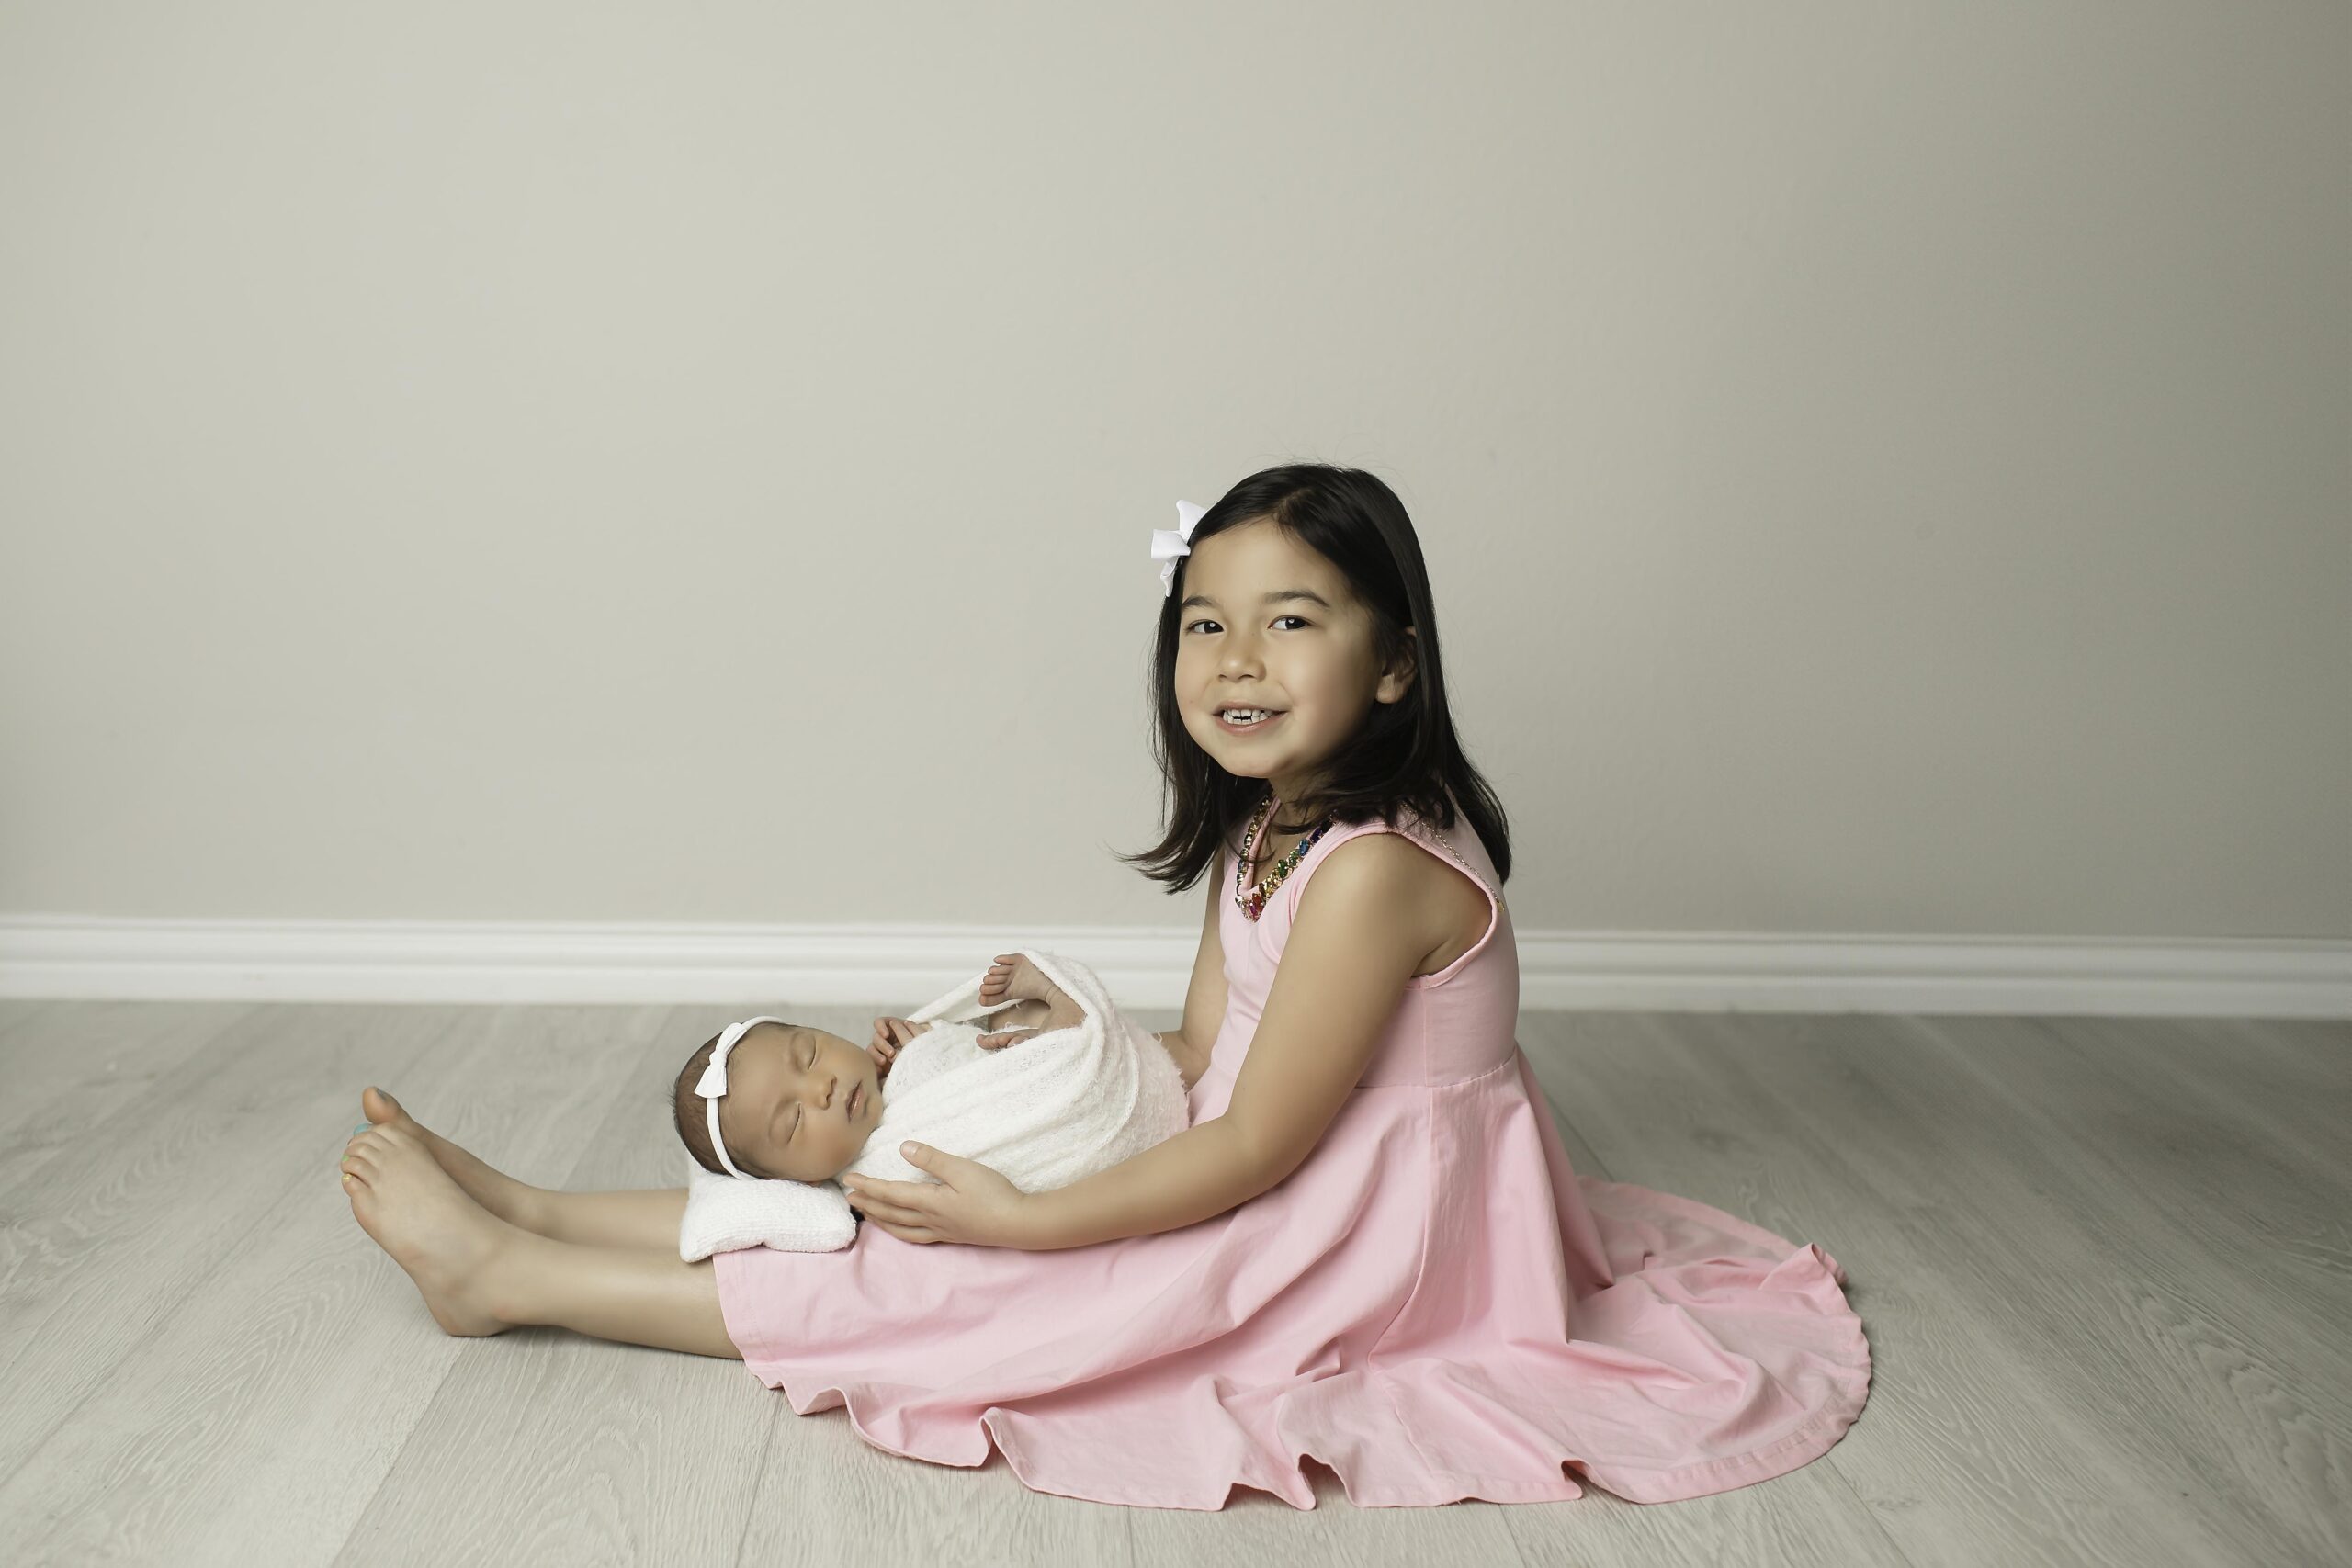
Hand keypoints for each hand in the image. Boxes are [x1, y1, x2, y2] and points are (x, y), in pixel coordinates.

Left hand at [842, 1143, 1036, 1247]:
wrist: (1017, 1223)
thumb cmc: (992, 1194)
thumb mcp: (963, 1169)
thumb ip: (932, 1159)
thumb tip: (902, 1148)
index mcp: (929, 1202)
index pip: (890, 1193)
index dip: (868, 1186)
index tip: (849, 1180)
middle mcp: (929, 1219)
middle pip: (890, 1213)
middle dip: (868, 1204)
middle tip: (849, 1197)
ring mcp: (940, 1231)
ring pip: (900, 1228)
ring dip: (880, 1220)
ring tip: (867, 1214)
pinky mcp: (951, 1236)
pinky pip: (915, 1236)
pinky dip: (900, 1232)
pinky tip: (901, 1230)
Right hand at [868, 1015, 928, 1073]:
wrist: (923, 1066)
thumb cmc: (922, 1047)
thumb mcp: (921, 1036)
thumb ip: (914, 1029)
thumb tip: (902, 1023)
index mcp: (892, 1029)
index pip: (879, 1023)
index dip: (880, 1027)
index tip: (886, 1034)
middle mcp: (884, 1039)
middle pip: (876, 1037)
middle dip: (882, 1044)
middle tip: (892, 1053)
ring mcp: (880, 1051)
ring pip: (871, 1049)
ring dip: (876, 1055)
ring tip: (884, 1062)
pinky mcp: (878, 1064)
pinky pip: (872, 1064)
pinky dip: (874, 1066)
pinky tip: (880, 1070)